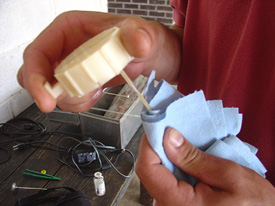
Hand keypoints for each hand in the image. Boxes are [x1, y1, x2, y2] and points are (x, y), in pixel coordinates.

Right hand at [17, 11, 181, 112]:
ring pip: (53, 90)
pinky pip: (68, 96)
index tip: (45, 98)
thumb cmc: (141, 39)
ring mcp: (71, 65)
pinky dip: (80, 102)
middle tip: (78, 98)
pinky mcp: (80, 80)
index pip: (37, 52)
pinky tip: (97, 92)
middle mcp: (65, 48)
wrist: (150, 56)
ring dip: (71, 98)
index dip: (35, 77)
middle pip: (38, 75)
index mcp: (69, 29)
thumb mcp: (142, 33)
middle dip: (51, 93)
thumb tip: (138, 41)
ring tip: (96, 90)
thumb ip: (138, 35)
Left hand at [136, 128, 274, 205]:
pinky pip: (166, 181)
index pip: (148, 169)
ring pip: (157, 174)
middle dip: (159, 146)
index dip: (149, 143)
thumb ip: (195, 158)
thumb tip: (168, 136)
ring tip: (180, 141)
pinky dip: (173, 165)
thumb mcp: (229, 176)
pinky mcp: (177, 204)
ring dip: (167, 155)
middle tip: (171, 128)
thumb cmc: (253, 204)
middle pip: (150, 171)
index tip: (157, 124)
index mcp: (180, 204)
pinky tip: (184, 157)